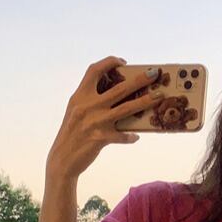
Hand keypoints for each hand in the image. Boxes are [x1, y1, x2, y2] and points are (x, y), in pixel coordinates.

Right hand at [45, 56, 164, 181]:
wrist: (62, 159)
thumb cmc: (71, 134)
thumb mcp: (76, 111)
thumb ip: (90, 101)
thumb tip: (116, 94)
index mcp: (80, 96)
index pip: (94, 70)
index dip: (109, 62)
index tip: (123, 62)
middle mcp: (88, 106)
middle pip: (119, 88)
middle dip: (139, 79)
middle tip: (154, 74)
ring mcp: (96, 121)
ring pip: (127, 108)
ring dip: (145, 101)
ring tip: (159, 97)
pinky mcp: (101, 138)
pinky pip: (123, 135)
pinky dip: (131, 136)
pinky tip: (136, 137)